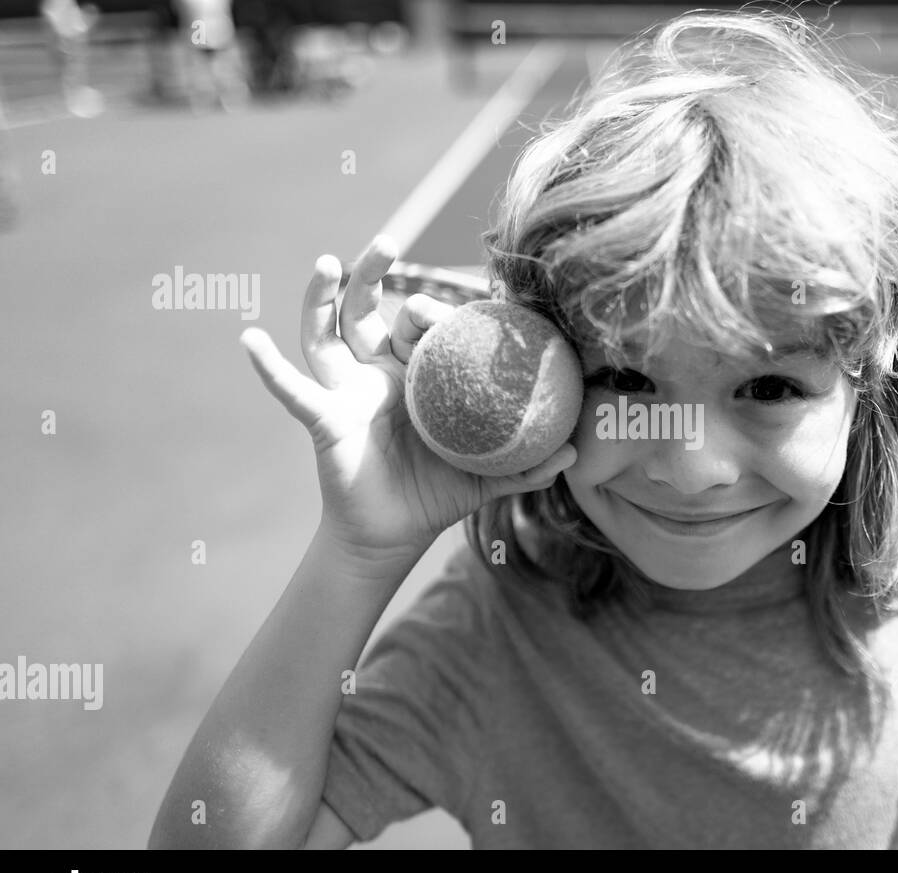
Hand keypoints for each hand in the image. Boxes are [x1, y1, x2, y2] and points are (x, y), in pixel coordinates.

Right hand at [239, 236, 576, 556]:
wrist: (391, 536)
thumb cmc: (434, 495)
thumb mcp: (487, 476)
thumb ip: (529, 464)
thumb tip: (577, 453)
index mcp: (416, 376)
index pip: (420, 325)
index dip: (432, 307)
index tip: (455, 292)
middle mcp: (376, 374)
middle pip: (367, 311)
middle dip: (373, 274)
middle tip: (387, 242)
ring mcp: (346, 391)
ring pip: (326, 332)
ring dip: (319, 296)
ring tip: (327, 261)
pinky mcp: (323, 417)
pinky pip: (293, 389)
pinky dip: (269, 367)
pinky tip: (249, 340)